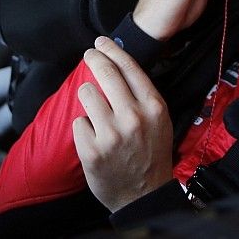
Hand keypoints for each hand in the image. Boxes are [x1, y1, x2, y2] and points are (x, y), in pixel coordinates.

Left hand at [72, 36, 173, 211]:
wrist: (144, 195)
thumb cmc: (151, 155)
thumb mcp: (160, 120)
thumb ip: (142, 95)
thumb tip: (117, 65)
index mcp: (153, 107)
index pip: (128, 66)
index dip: (111, 49)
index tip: (101, 43)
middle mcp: (133, 117)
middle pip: (105, 72)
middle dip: (93, 58)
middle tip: (89, 55)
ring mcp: (111, 134)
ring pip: (86, 93)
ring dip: (88, 98)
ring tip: (97, 112)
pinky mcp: (91, 150)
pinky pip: (78, 122)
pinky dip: (84, 128)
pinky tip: (95, 138)